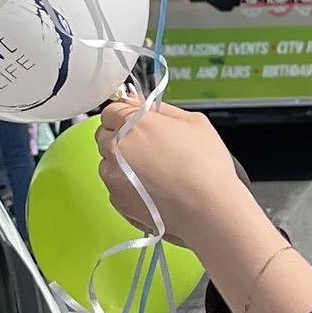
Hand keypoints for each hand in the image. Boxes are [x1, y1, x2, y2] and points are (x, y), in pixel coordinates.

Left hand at [95, 97, 246, 250]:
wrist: (207, 208)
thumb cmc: (205, 164)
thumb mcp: (193, 122)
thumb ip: (160, 109)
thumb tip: (140, 104)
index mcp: (131, 123)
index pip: (111, 111)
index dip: (125, 117)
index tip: (138, 124)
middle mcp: (115, 147)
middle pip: (104, 136)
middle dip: (121, 138)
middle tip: (148, 148)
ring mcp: (113, 175)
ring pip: (108, 162)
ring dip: (122, 163)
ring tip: (153, 172)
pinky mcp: (116, 199)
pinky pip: (115, 186)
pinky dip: (127, 186)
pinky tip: (152, 189)